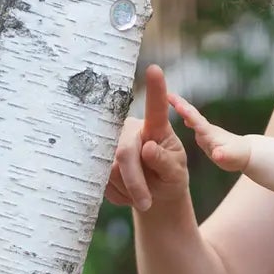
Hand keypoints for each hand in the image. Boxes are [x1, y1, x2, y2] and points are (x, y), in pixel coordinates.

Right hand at [104, 64, 190, 211]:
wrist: (153, 194)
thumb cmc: (170, 177)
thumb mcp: (176, 174)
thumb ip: (166, 162)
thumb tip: (147, 149)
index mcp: (156, 128)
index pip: (156, 109)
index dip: (155, 90)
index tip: (155, 69)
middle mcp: (130, 129)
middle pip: (125, 152)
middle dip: (136, 181)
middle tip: (147, 203)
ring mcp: (111, 143)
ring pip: (111, 169)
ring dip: (128, 189)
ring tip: (143, 194)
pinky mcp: (97, 160)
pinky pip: (102, 181)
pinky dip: (118, 195)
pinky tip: (127, 193)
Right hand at [167, 88, 251, 171]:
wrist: (245, 152)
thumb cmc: (238, 156)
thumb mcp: (231, 158)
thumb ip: (223, 155)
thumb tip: (218, 155)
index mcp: (210, 133)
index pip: (197, 121)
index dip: (186, 113)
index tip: (176, 103)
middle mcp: (206, 129)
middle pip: (192, 113)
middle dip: (180, 103)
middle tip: (167, 93)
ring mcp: (204, 130)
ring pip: (190, 115)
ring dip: (180, 105)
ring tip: (167, 96)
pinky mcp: (203, 134)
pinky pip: (191, 120)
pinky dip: (183, 113)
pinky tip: (177, 110)